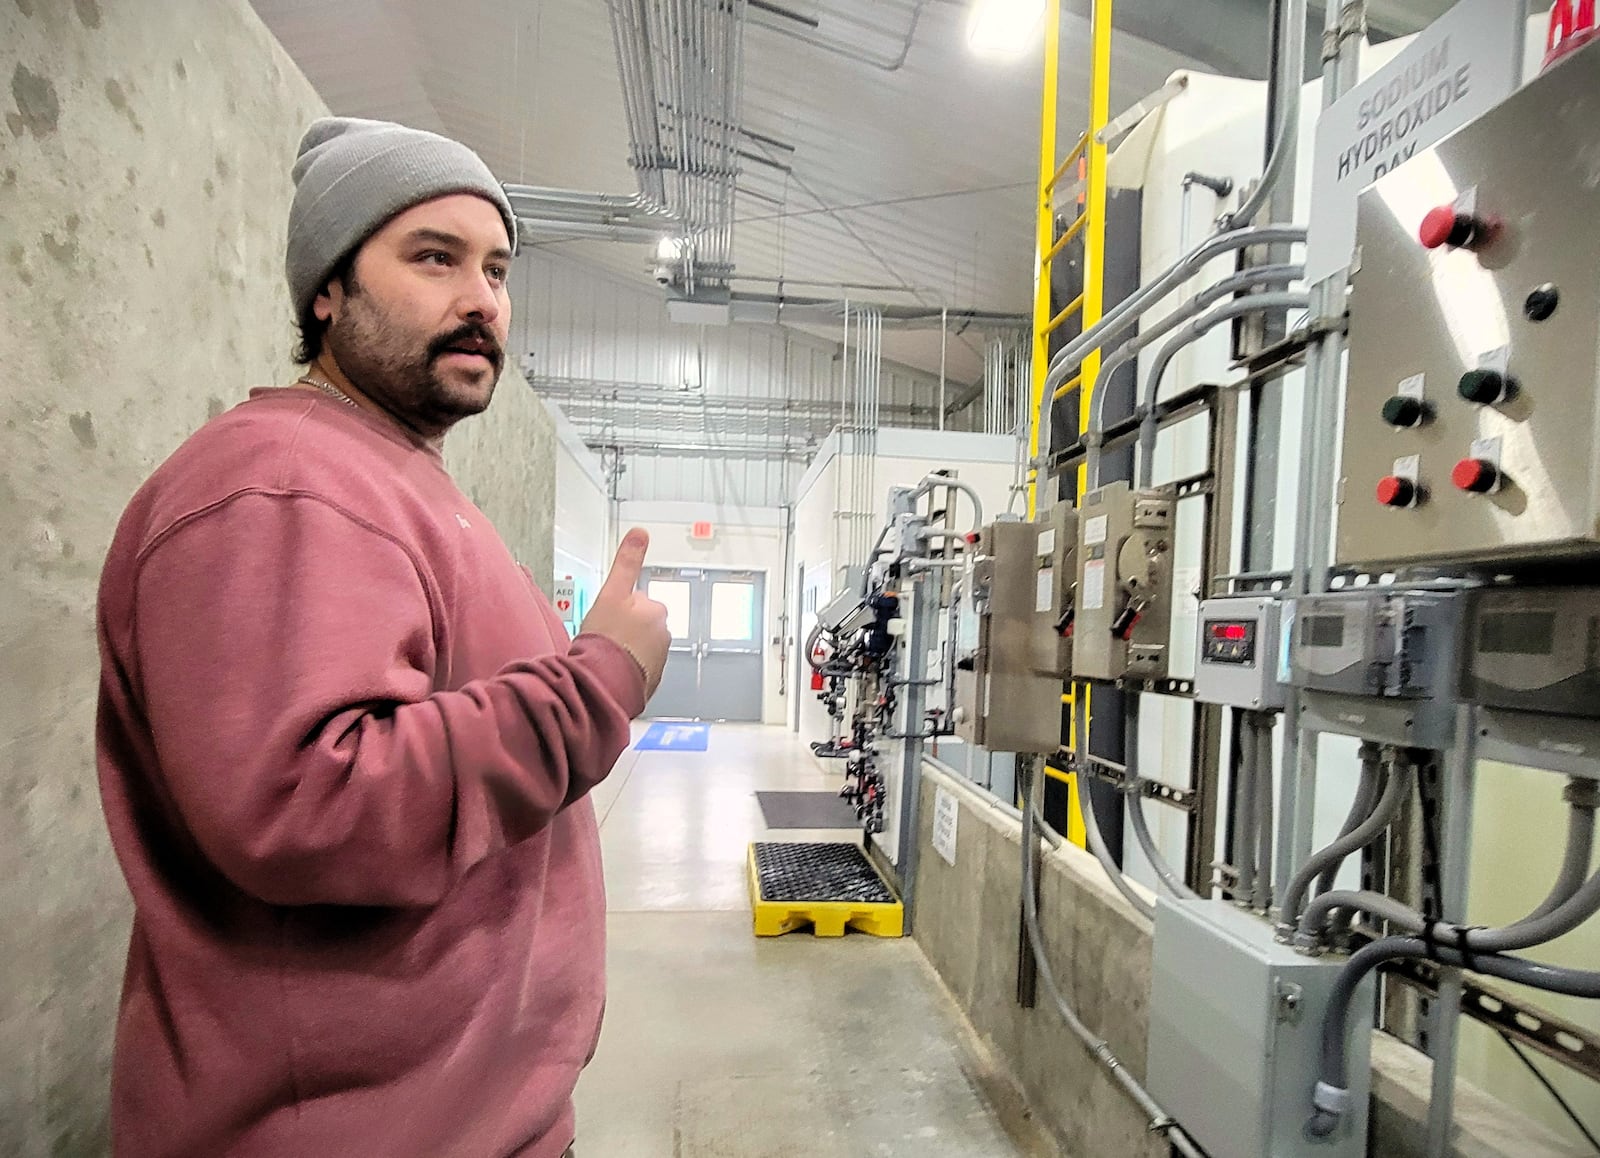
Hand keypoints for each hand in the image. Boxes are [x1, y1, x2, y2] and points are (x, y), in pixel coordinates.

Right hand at [579, 528, 670, 698]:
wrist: (604, 683)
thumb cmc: (606, 639)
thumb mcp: (612, 593)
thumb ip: (627, 563)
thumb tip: (640, 532)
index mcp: (656, 610)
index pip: (636, 602)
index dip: (617, 609)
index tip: (607, 620)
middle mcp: (663, 633)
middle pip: (639, 624)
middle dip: (624, 630)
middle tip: (603, 638)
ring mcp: (659, 658)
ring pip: (638, 647)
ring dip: (625, 650)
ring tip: (606, 657)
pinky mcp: (652, 680)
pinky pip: (638, 669)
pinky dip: (628, 670)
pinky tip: (613, 671)